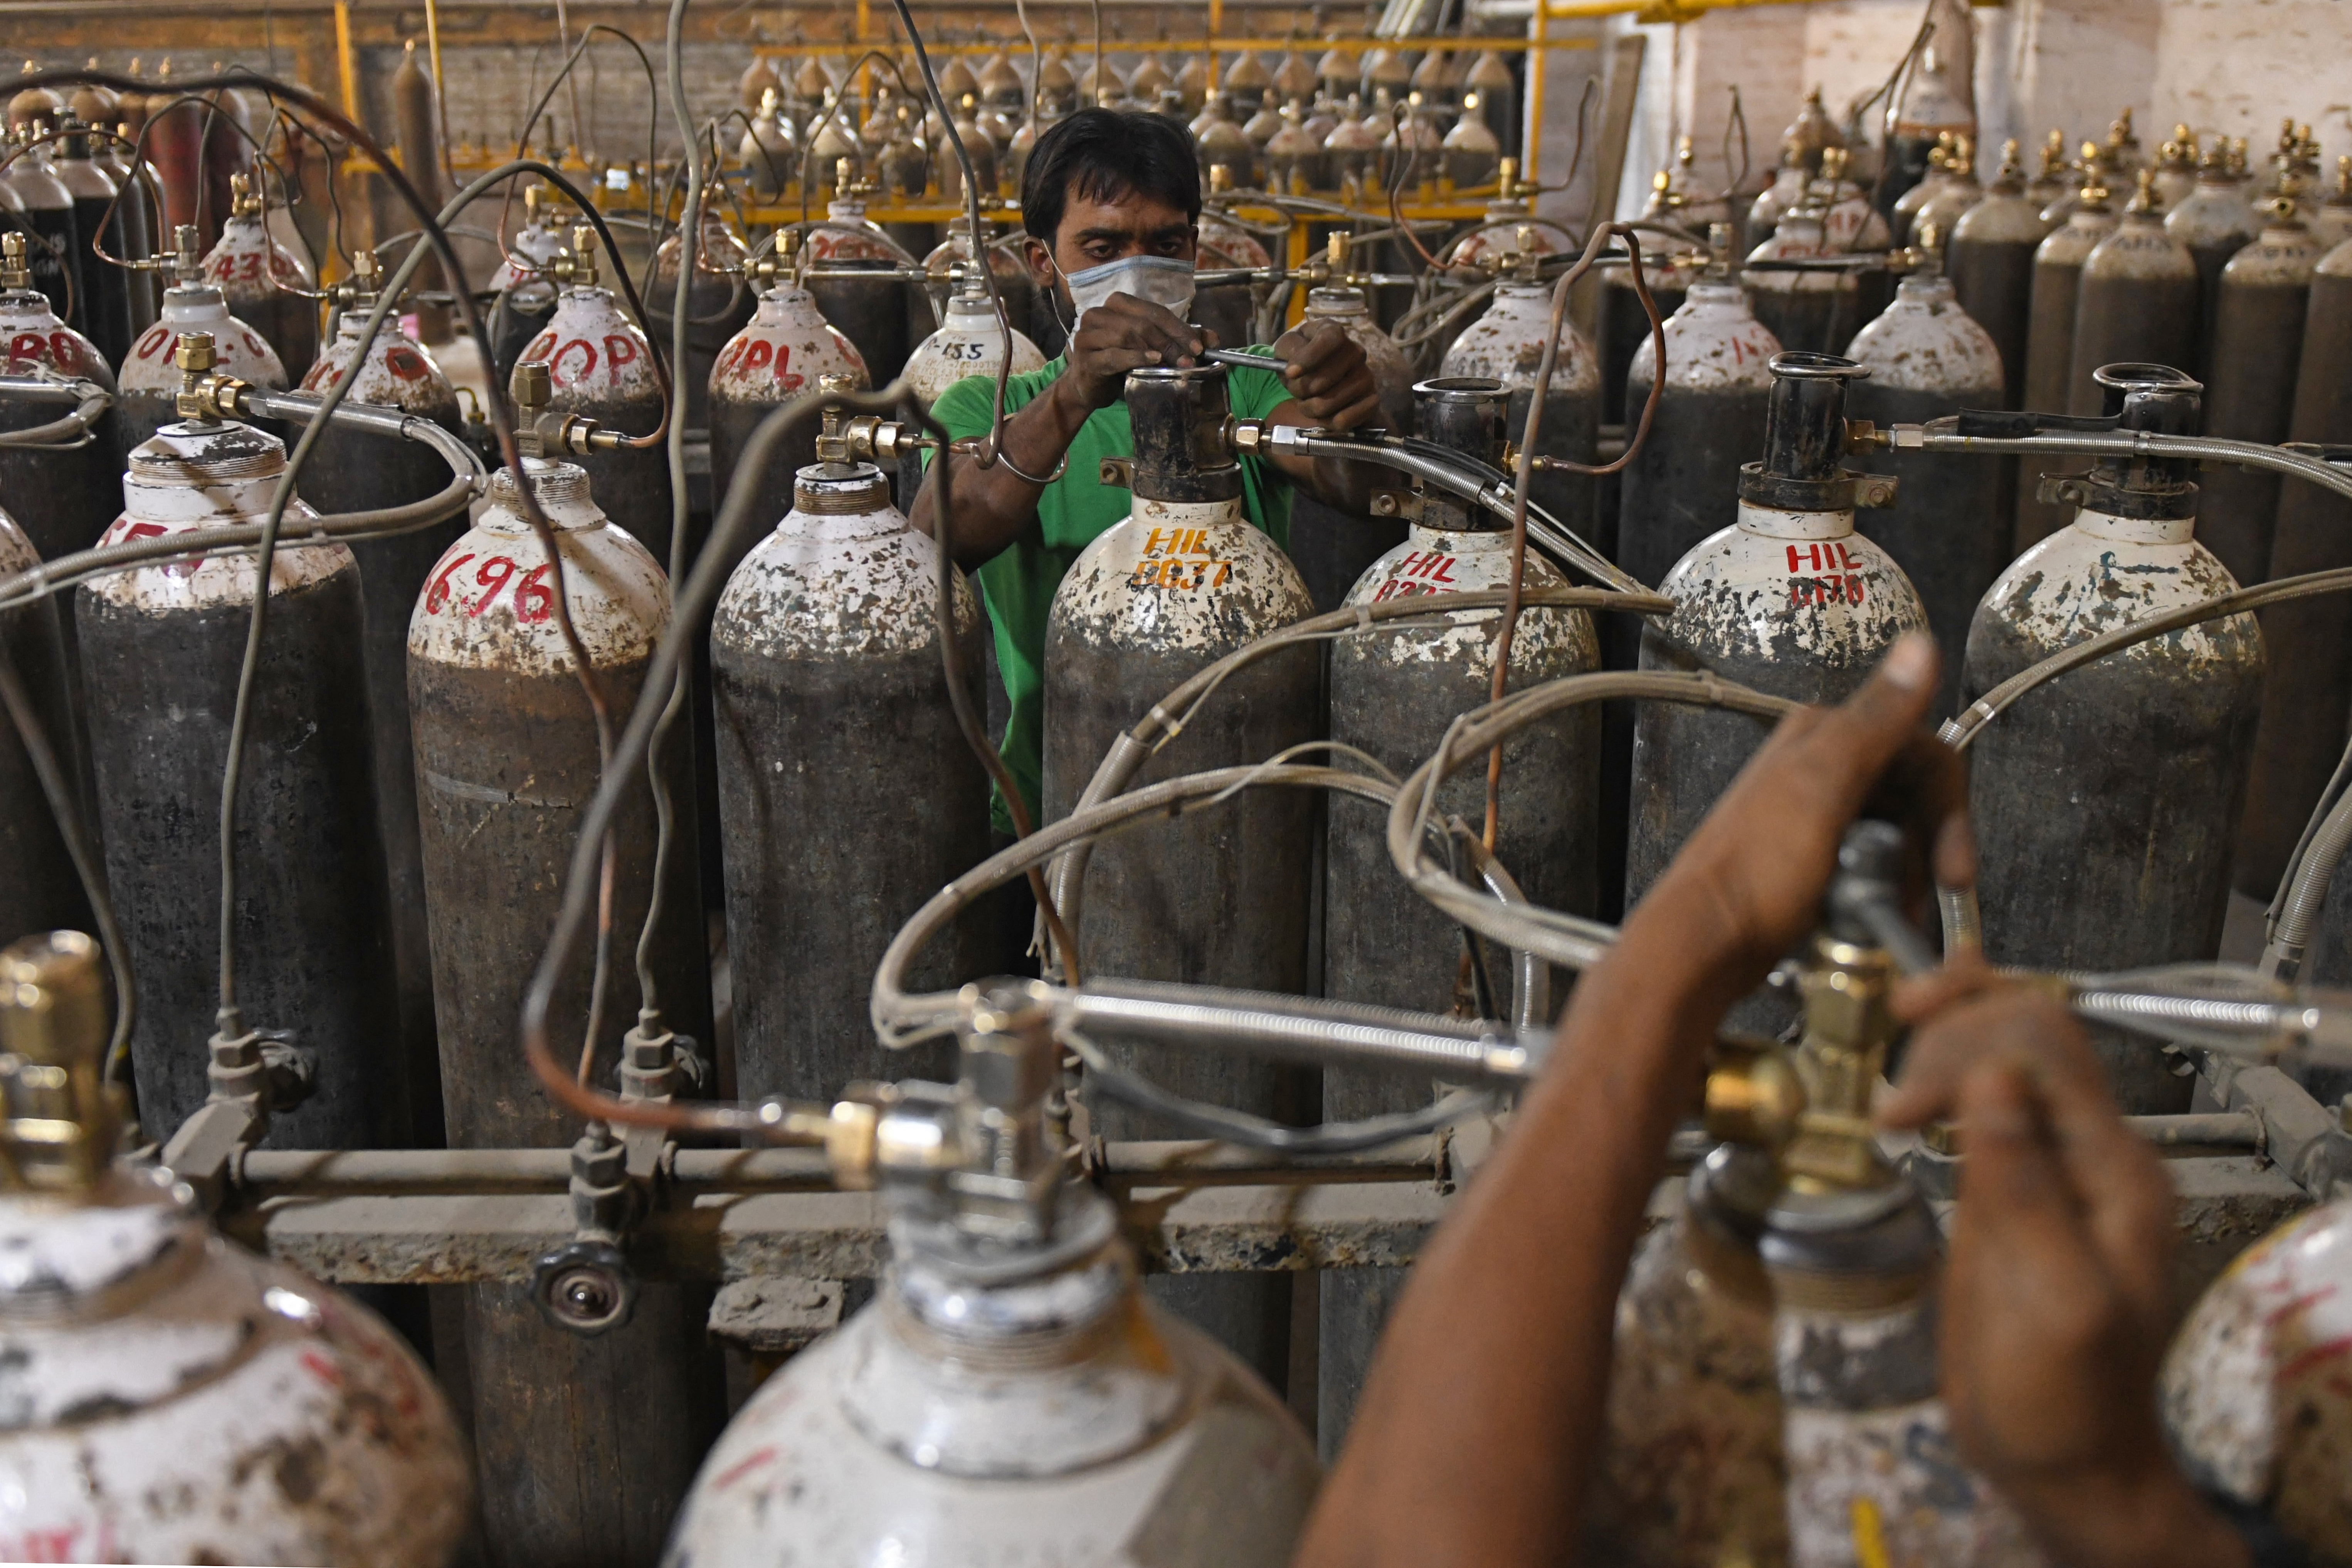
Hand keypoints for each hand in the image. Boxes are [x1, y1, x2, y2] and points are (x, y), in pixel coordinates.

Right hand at [1058, 293, 1212, 411]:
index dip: (1178, 328)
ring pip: (1128, 335)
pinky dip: (1135, 358)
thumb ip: (1179, 339)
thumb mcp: (1150, 347)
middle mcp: (1099, 314)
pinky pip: (1114, 355)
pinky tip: (1152, 361)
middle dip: (1170, 341)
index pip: (1154, 311)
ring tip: (1175, 364)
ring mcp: (1089, 334)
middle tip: (1190, 360)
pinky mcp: (1085, 357)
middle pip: (1143, 322)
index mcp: (1117, 304)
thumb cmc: (1120, 362)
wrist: (1088, 386)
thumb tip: (1213, 339)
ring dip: (1155, 350)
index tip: (1198, 347)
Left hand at [1272, 317, 1383, 430]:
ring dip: (1309, 409)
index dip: (1308, 358)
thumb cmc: (1302, 361)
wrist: (1326, 383)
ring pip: (1328, 403)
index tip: (1290, 373)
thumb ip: (1287, 351)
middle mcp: (1355, 351)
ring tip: (1307, 402)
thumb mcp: (1287, 348)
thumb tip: (1293, 370)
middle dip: (1300, 391)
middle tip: (1296, 390)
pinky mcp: (1371, 400)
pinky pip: (1343, 420)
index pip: (1328, 340)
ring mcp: (1366, 376)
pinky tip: (1324, 415)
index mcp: (1333, 332)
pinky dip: (1326, 422)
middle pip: (1322, 379)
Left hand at [1622, 632, 1971, 999]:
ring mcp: (1815, 814)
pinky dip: (1881, 892)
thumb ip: (1876, 719)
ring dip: (1907, 877)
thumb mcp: (1824, 787)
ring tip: (1894, 913)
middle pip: (1912, 798)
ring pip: (1894, 835)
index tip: (1954, 869)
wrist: (1703, 942)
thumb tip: (1919, 644)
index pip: (1923, 753)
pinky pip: (1869, 866)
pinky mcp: (1811, 856)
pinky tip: (1872, 916)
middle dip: (1926, 850)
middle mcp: (1817, 767)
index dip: (1949, 810)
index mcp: (1822, 737)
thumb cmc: (1753, 874)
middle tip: (1924, 894)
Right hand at [1879, 977, 2248, 1567]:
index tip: (1901, 1108)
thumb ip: (2027, 1186)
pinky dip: (1939, 1077)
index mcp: (2116, 1171)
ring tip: (1892, 1089)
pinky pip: (1981, 1100)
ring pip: (2002, 1049)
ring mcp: (2047, 1163)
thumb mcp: (2055, 1299)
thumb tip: (1993, 1078)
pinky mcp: (2007, 1183)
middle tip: (1891, 1101)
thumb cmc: (2065, 1401)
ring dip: (1940, 1041)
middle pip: (2025, 1027)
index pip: (2044, 1046)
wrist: (2061, 1462)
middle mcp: (2089, 1151)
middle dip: (1949, 1034)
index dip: (1963, 1051)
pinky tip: (1905, 1084)